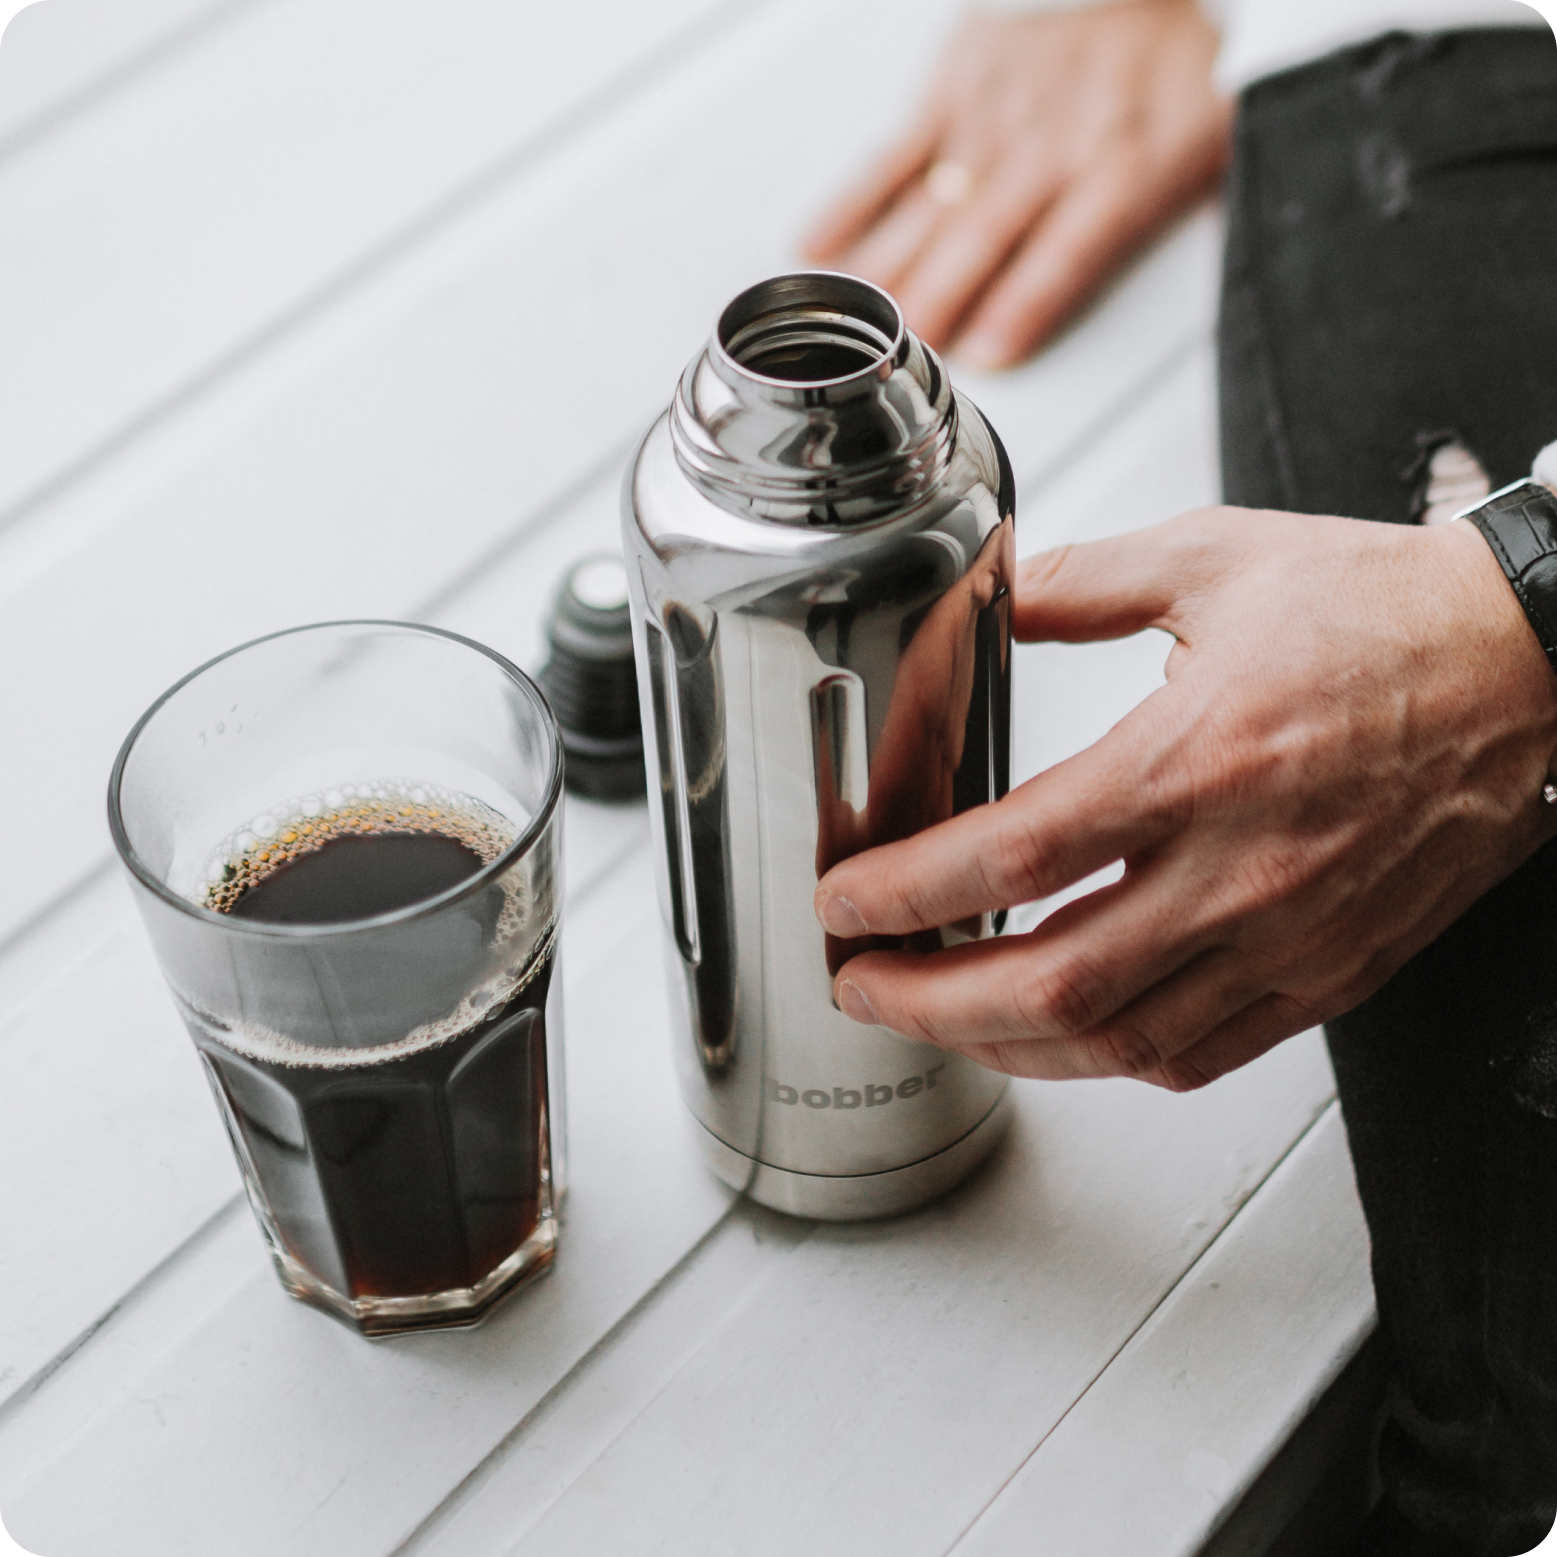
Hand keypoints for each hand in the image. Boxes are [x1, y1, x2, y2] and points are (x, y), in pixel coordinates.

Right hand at [801, 0, 1230, 368]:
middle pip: (986, 231)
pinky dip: (853, 200)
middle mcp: (1052, 137)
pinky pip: (895, 150)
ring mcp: (996, 110)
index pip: (1066, 245)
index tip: (987, 352)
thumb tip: (1169, 275)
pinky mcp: (954, 82)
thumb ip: (1168, 216)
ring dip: (891, 266)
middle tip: (905, 349)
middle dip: (940, 296)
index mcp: (1121, 160)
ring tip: (855, 325)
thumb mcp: (1204, 141)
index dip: (1023, 302)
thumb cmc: (1171, 64)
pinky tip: (818, 246)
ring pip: (935, 201)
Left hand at [813, 509, 1556, 1089]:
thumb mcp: (1212, 558)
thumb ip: (1077, 583)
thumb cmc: (1385, 611)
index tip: (844, 901)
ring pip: (1119, 1043)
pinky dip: (1109, 1061)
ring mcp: (1290, 936)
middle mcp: (1242, 867)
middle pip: (1050, 985)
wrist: (1533, 666)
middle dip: (927, 1001)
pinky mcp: (1330, 972)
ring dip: (1003, 1046)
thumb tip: (985, 598)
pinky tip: (1057, 1038)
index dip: (906, 892)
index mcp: (1197, 758)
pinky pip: (1203, 1055)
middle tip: (858, 983)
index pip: (1011, 856)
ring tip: (935, 1017)